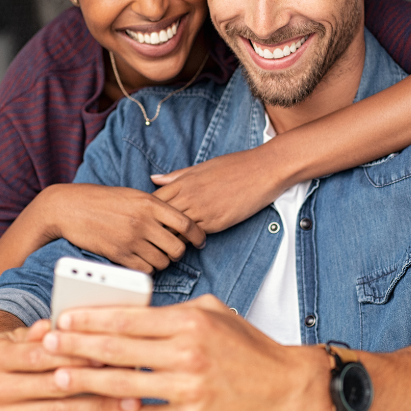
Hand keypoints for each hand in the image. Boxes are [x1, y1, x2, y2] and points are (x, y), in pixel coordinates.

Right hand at [0, 316, 140, 410]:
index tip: (105, 353)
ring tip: (128, 401)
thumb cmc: (4, 359)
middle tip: (128, 377)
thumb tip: (59, 322)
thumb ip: (39, 331)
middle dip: (93, 382)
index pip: (39, 356)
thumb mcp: (14, 337)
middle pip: (52, 387)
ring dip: (98, 408)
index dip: (73, 355)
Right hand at [28, 184, 205, 272]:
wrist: (70, 208)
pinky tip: (142, 261)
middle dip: (178, 251)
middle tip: (172, 250)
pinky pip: (145, 270)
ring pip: (163, 261)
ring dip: (162, 261)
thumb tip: (178, 221)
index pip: (186, 223)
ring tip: (155, 254)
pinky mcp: (119, 255)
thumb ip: (156, 207)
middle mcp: (143, 222)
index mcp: (150, 203)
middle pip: (177, 247)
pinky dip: (147, 268)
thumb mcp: (133, 195)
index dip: (198, 235)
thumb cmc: (103, 200)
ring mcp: (131, 240)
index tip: (199, 241)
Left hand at [41, 295, 333, 410]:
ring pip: (125, 384)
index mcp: (190, 321)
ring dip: (88, 381)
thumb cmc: (249, 347)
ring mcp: (189, 388)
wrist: (286, 385)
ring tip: (62, 376)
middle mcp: (188, 352)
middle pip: (118, 350)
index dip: (91, 319)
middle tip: (48, 345)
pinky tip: (102, 408)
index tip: (65, 318)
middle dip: (77, 347)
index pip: (129, 318)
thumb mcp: (214, 312)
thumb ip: (174, 312)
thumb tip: (134, 314)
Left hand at [151, 147, 286, 233]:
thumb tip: (154, 179)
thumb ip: (177, 176)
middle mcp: (189, 196)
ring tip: (168, 244)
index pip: (154, 201)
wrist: (263, 170)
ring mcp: (202, 210)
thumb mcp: (202, 167)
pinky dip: (189, 241)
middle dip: (154, 228)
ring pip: (175, 230)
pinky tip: (189, 242)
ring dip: (170, 238)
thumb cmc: (235, 165)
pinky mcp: (216, 222)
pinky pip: (195, 236)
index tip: (147, 219)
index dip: (148, 212)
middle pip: (160, 218)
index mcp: (184, 181)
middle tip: (152, 237)